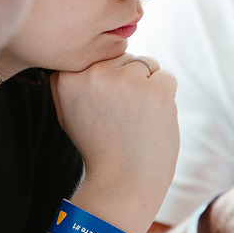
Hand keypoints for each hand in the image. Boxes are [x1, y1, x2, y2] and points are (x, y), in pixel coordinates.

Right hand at [50, 53, 178, 232]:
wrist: (122, 184)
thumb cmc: (97, 149)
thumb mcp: (67, 112)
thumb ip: (71, 79)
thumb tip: (86, 48)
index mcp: (67, 76)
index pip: (98, 56)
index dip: (107, 81)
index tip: (105, 107)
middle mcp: (94, 74)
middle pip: (123, 57)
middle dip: (129, 80)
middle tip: (122, 117)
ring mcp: (126, 81)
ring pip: (146, 63)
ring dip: (148, 87)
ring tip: (136, 119)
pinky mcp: (155, 90)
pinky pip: (166, 76)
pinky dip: (166, 96)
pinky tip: (153, 119)